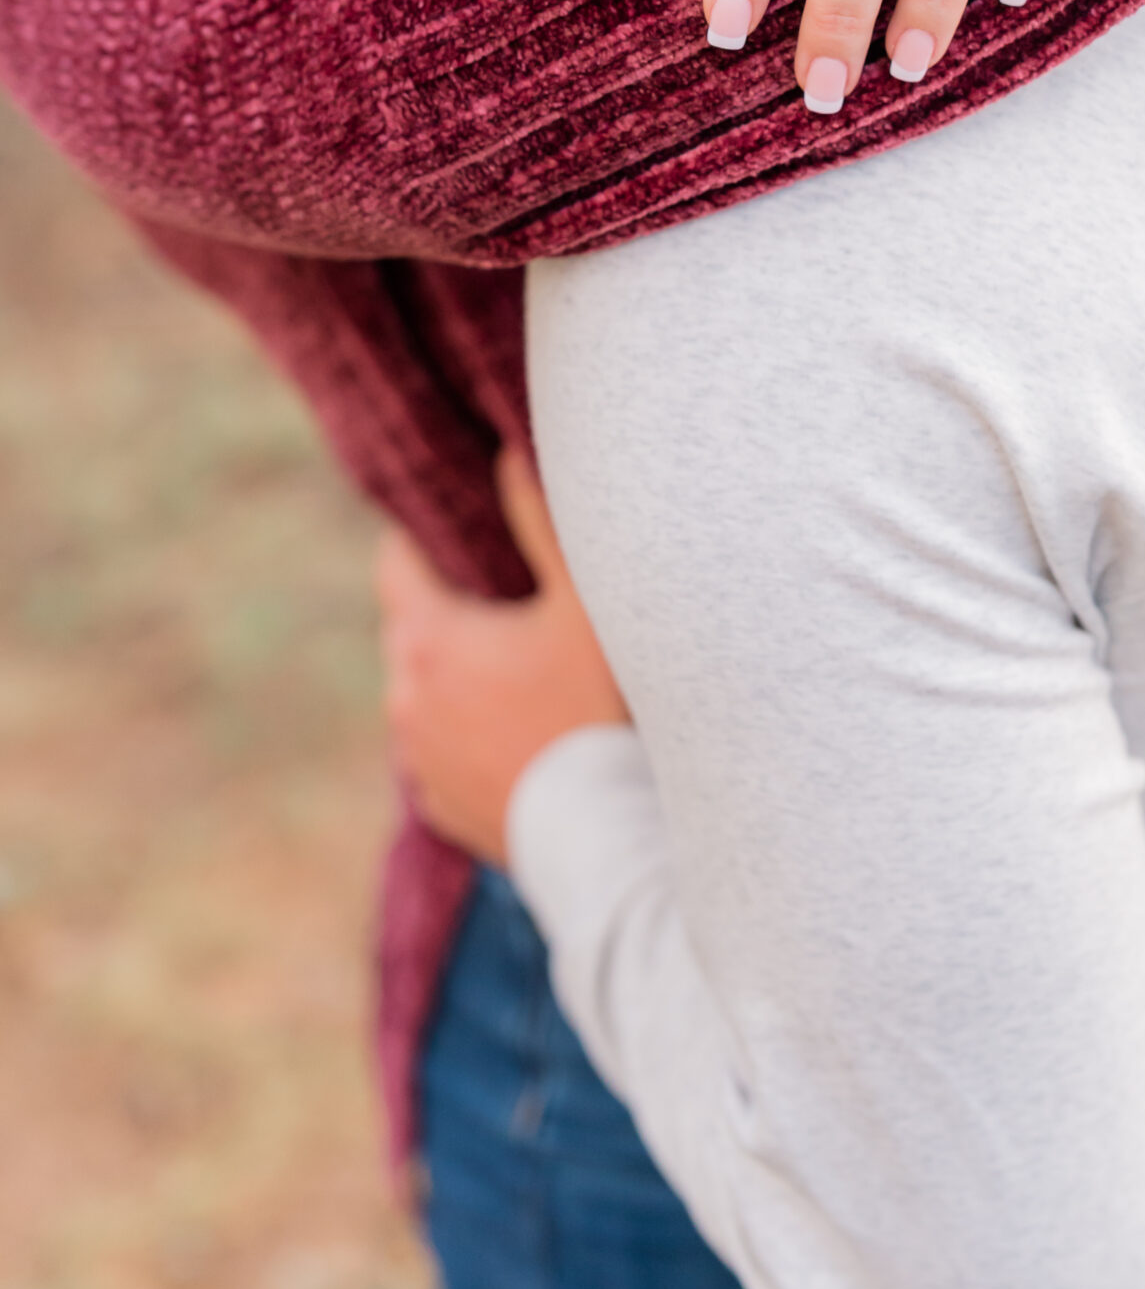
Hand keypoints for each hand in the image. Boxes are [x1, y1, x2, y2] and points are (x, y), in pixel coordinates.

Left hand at [376, 450, 627, 866]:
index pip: (395, 564)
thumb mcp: (582, 602)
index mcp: (428, 641)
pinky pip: (443, 751)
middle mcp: (404, 701)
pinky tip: (521, 731)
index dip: (421, 538)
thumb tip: (509, 451)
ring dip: (457, 676)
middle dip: (448, 608)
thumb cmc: (599, 708)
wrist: (605, 837)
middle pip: (412, 629)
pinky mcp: (441, 809)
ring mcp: (418, 762)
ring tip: (520, 667)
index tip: (451, 524)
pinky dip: (469, 734)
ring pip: (425, 694)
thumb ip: (541, 519)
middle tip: (504, 595)